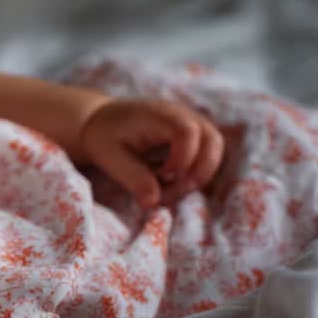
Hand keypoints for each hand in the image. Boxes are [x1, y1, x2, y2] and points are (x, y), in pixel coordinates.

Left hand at [78, 98, 224, 207]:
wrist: (100, 120)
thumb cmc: (103, 136)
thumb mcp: (109, 158)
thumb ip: (133, 178)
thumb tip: (153, 203)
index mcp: (158, 115)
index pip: (187, 131)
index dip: (184, 159)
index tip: (164, 176)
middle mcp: (181, 114)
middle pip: (212, 138)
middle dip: (201, 170)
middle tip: (177, 189)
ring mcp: (190, 121)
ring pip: (216, 145)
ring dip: (203, 171)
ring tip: (176, 186)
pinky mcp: (194, 132)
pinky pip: (209, 150)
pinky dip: (200, 168)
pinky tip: (177, 180)